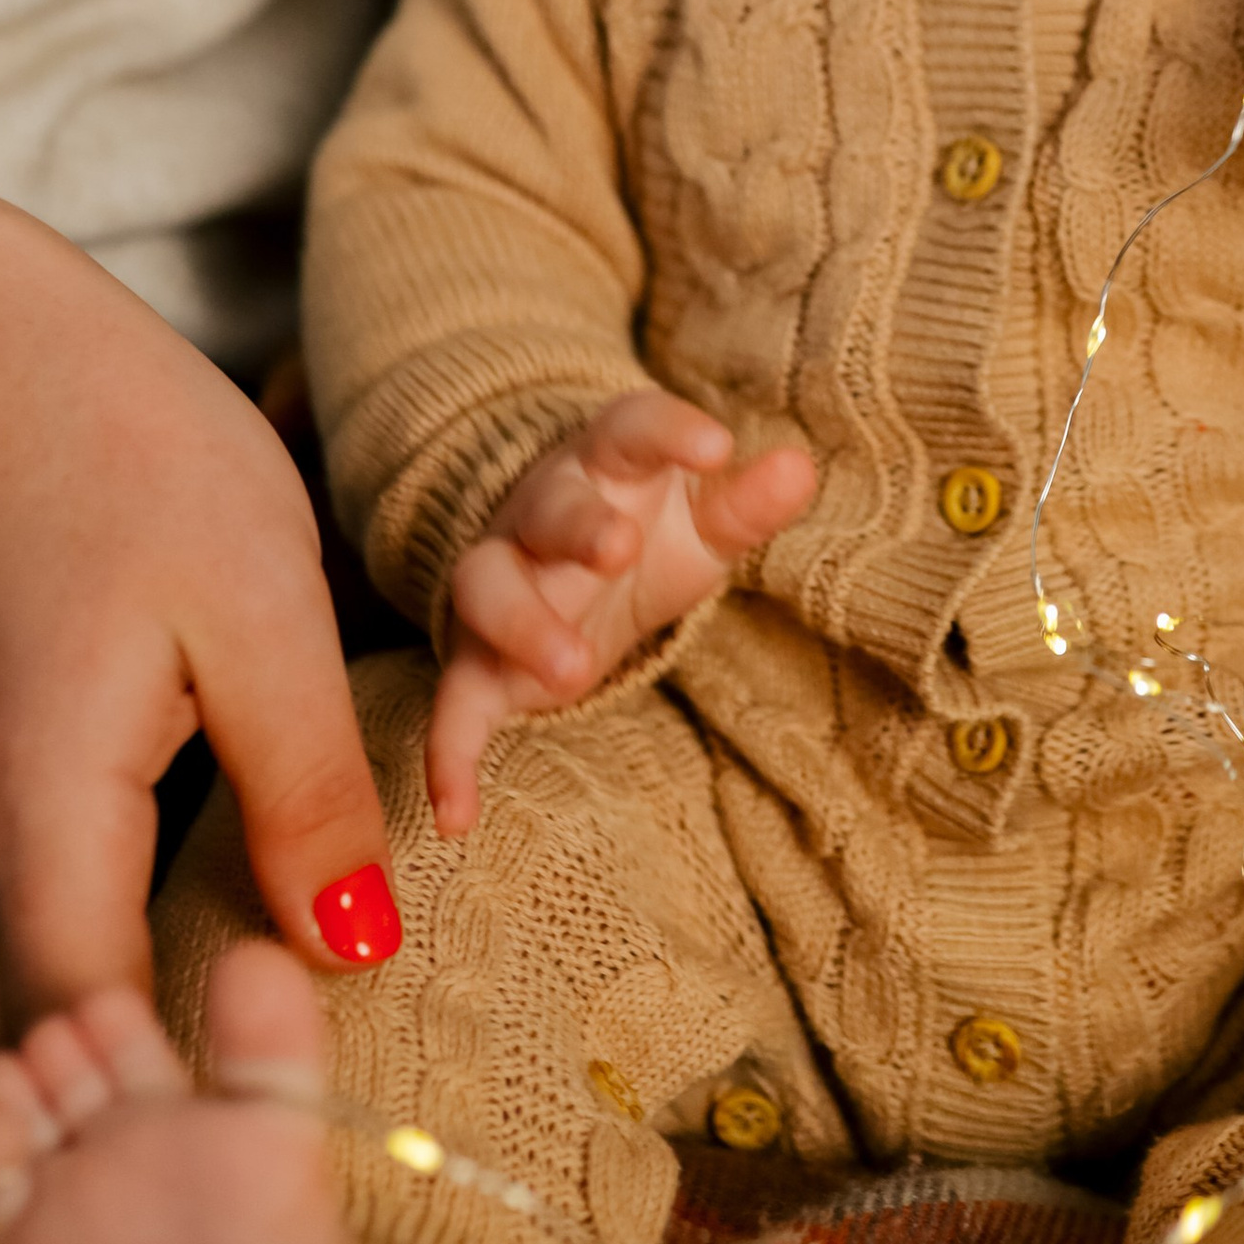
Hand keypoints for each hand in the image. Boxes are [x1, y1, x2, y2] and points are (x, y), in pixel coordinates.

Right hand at [428, 394, 814, 836]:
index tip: (715, 447)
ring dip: (523, 625)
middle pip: (549, 508)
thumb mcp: (702, 520)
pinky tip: (457, 813)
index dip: (669, 432)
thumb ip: (747, 501)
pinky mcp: (479, 660)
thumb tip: (797, 466)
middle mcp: (542, 515)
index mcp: (607, 465)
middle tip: (620, 549)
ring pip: (488, 587)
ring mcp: (504, 583)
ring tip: (574, 672)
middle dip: (578, 527)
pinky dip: (447, 755)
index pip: (631, 430)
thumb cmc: (646, 530)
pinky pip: (452, 700)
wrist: (559, 566)